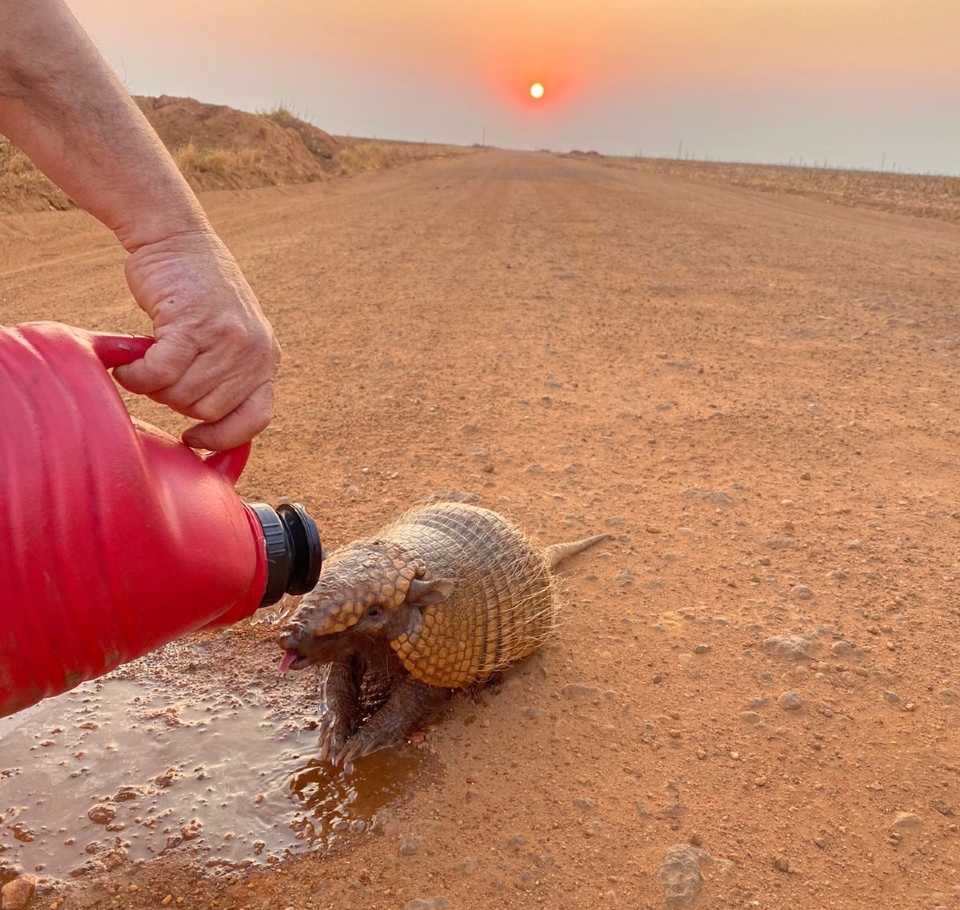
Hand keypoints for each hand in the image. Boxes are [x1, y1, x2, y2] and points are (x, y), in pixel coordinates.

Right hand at [111, 229, 280, 450]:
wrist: (177, 237)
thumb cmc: (194, 292)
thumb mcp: (229, 335)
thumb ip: (228, 373)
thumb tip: (207, 424)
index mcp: (266, 359)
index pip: (256, 418)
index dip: (224, 437)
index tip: (193, 438)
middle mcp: (253, 351)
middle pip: (209, 411)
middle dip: (176, 402)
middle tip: (160, 377)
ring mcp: (226, 338)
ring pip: (182, 395)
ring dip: (153, 388)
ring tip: (144, 365)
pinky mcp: (192, 325)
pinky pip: (160, 373)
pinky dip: (138, 376)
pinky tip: (127, 365)